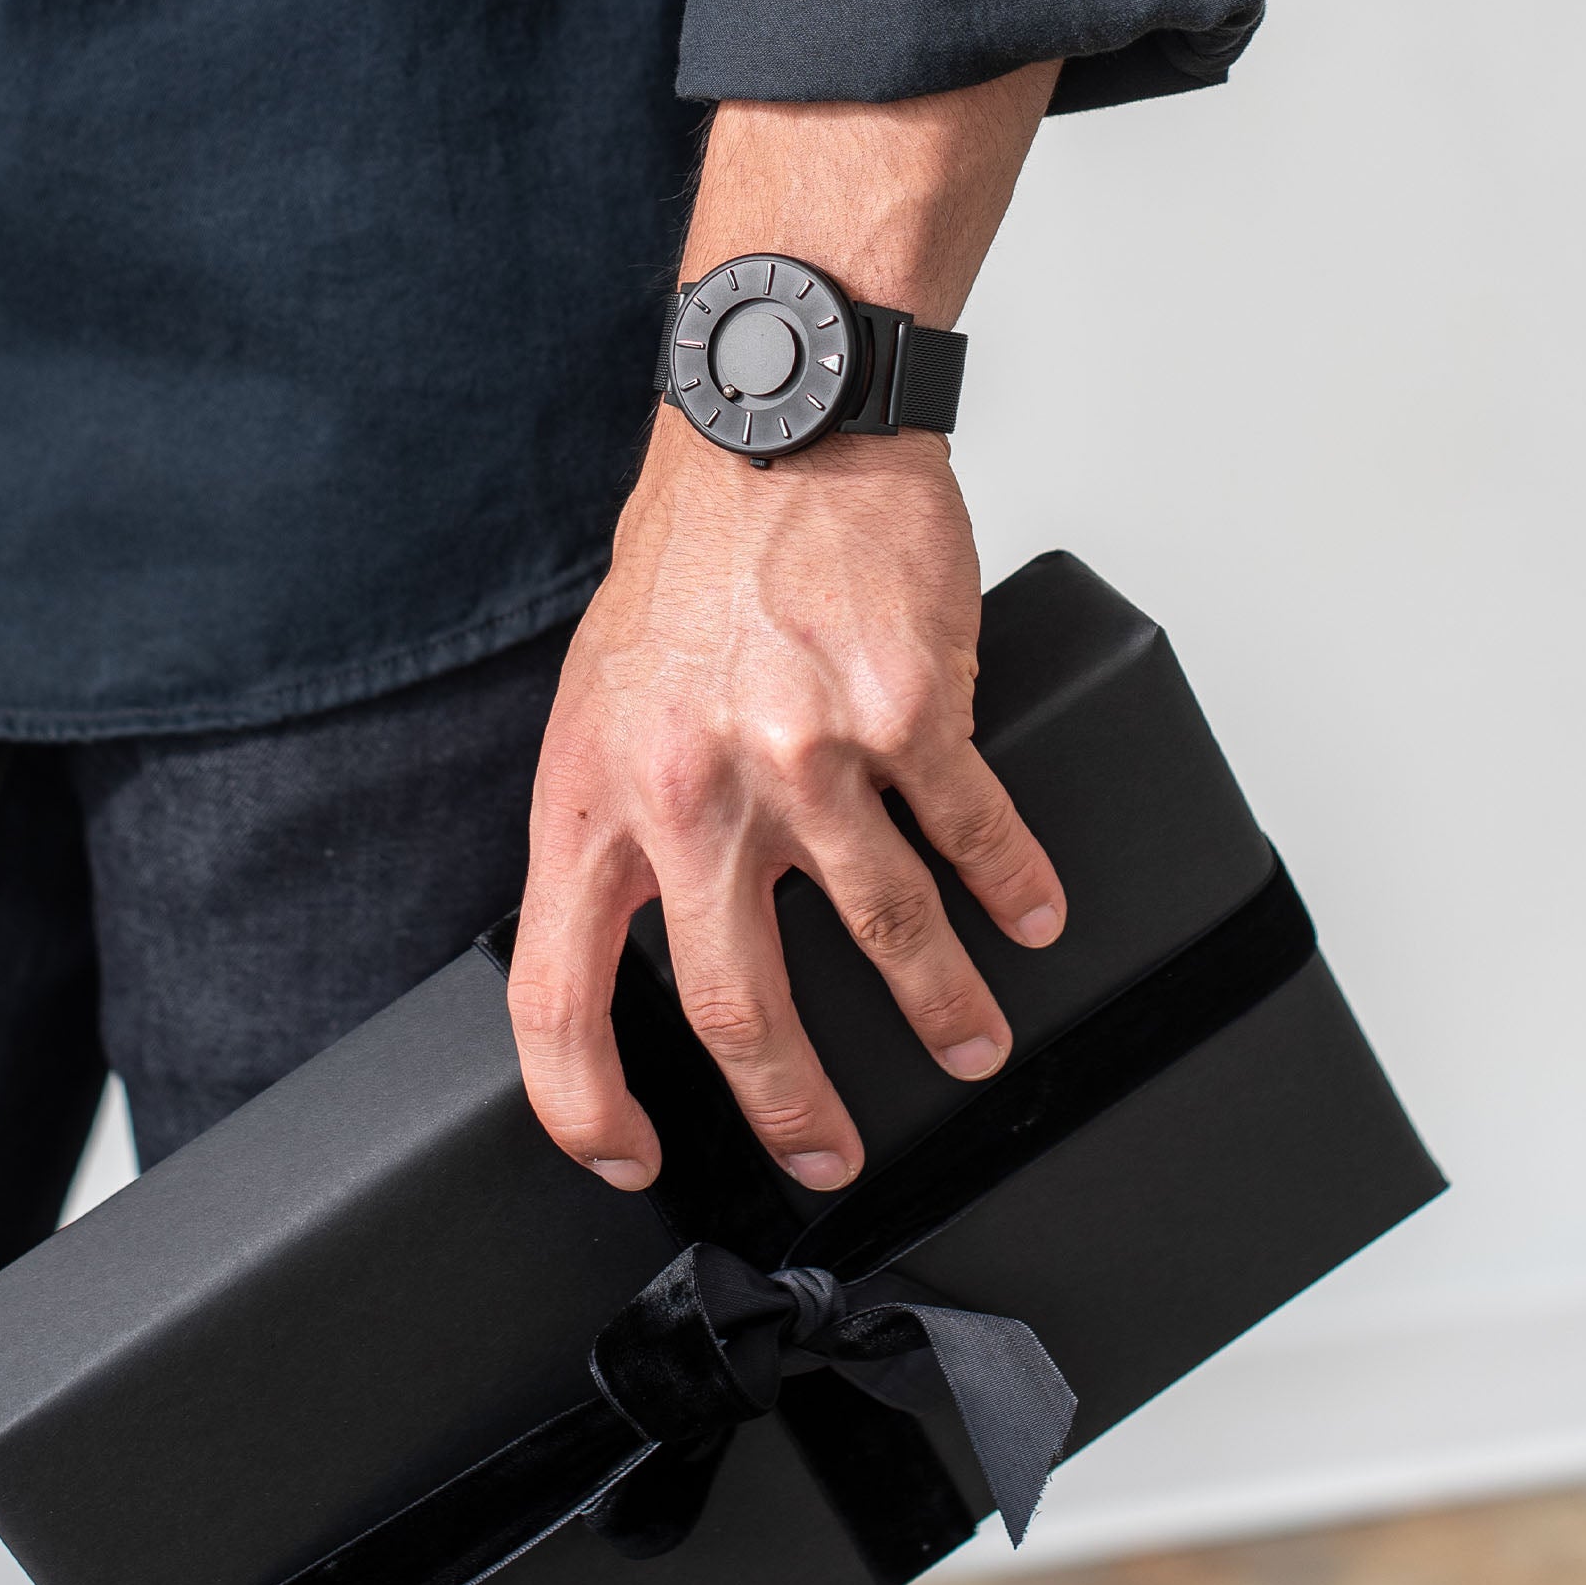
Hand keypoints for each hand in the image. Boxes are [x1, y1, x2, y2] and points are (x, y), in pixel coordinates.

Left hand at [507, 406, 1065, 1191]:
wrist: (776, 430)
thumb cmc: (690, 563)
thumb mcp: (601, 701)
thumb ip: (618, 819)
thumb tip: (636, 934)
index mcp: (594, 796)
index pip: (555, 992)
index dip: (582, 1102)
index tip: (630, 1153)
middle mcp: (690, 789)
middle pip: (733, 1003)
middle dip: (792, 1108)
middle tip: (830, 1152)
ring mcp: (804, 752)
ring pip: (881, 931)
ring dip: (938, 1010)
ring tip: (969, 1046)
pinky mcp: (906, 708)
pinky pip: (971, 831)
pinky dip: (1011, 890)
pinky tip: (1030, 918)